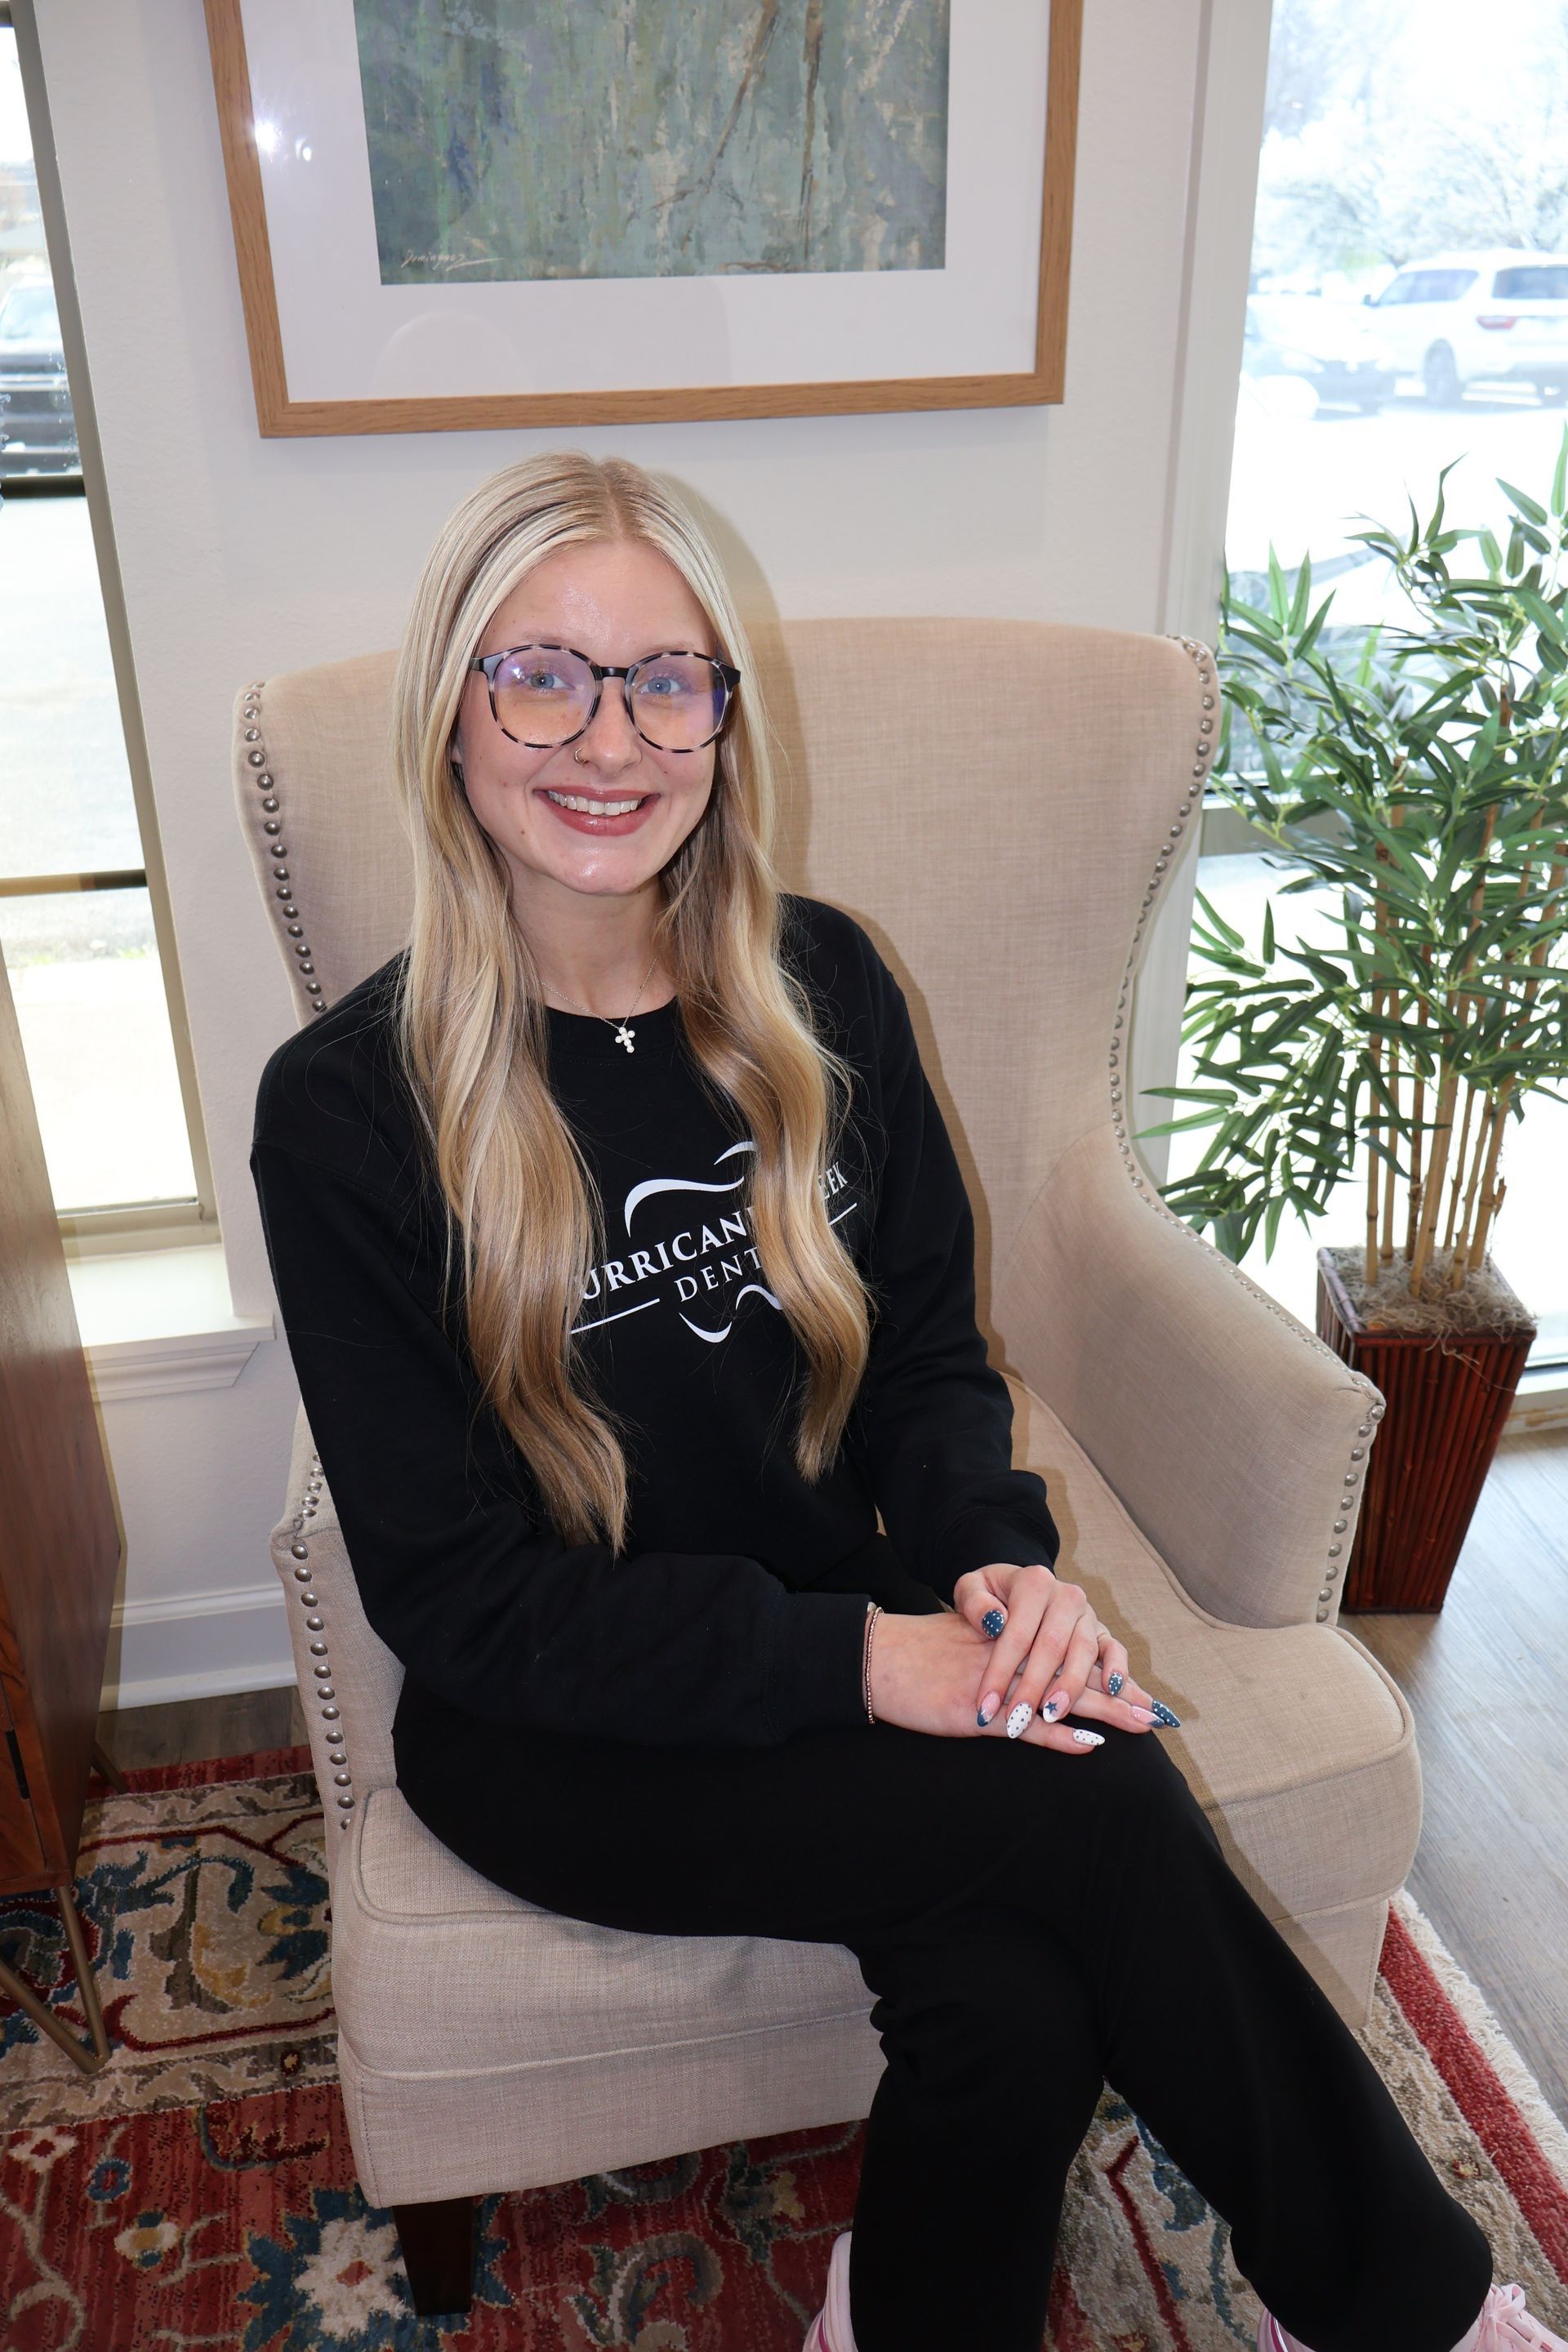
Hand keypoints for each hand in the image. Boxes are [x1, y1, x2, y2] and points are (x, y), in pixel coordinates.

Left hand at [952, 1561, 1173, 1743]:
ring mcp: (1087, 1614)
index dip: (1000, 1671)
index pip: (1016, 1633)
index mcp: (1033, 1582)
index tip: (985, 1706)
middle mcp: (1066, 1595)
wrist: (1017, 1590)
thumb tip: (994, 1621)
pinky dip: (1117, 1670)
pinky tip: (1111, 1693)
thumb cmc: (989, 1597)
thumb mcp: (970, 1588)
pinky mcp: (1102, 1632)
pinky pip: (1115, 1650)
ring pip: (1083, 1651)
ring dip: (1069, 1686)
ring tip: (1052, 1713)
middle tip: (1016, 1720)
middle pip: (1051, 1645)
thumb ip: (974, 1602)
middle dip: (1032, 1687)